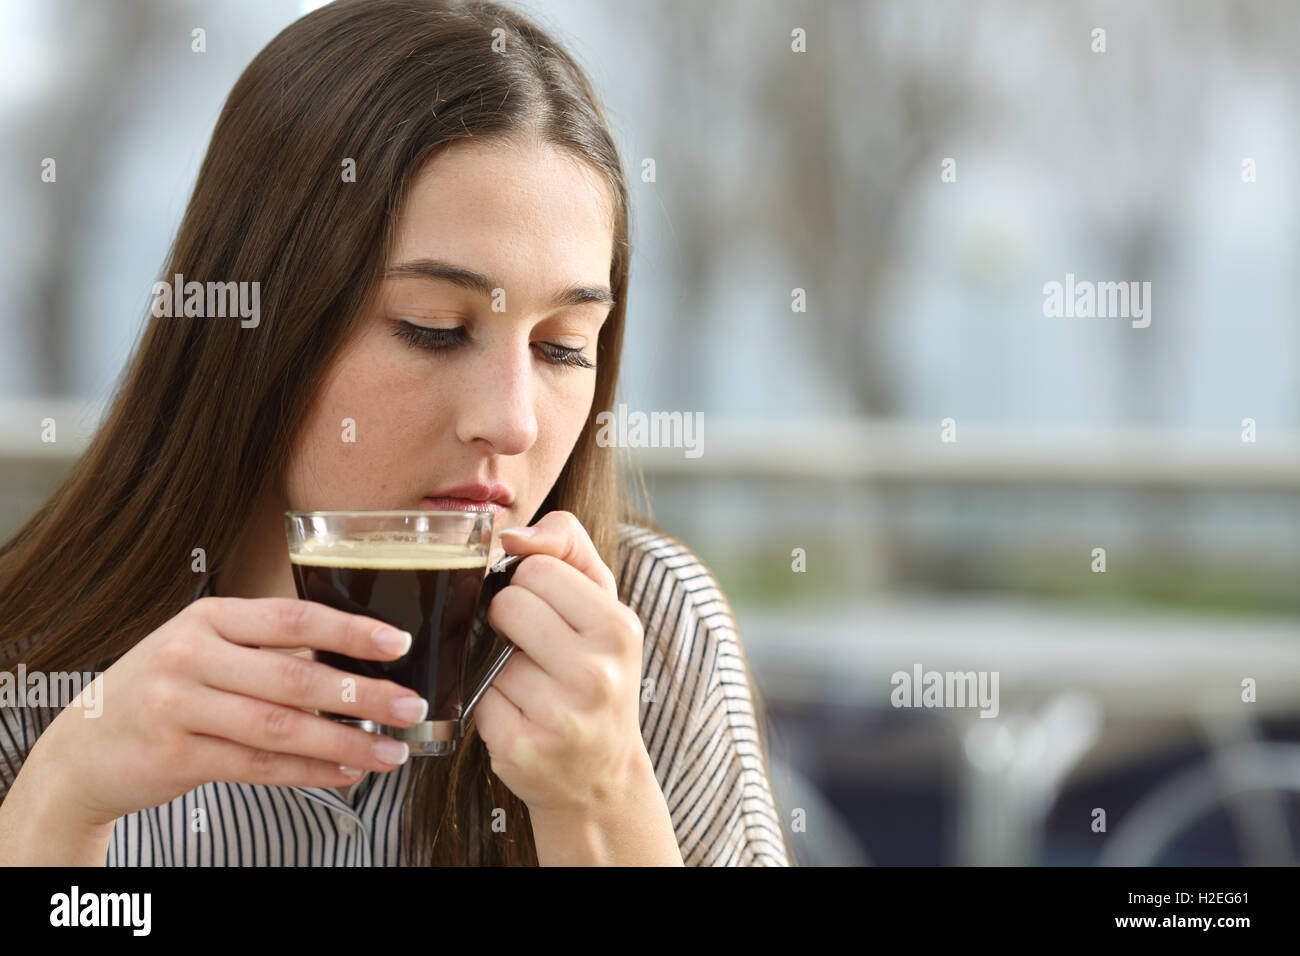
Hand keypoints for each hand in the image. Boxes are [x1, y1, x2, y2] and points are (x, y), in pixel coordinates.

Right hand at [32, 597, 430, 826]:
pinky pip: (259, 766)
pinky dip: (310, 772)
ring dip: (346, 742)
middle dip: (364, 694)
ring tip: (391, 752)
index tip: (398, 642)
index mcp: (208, 618)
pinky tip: (345, 772)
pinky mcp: (176, 756)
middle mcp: (190, 655)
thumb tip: (354, 662)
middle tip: (412, 706)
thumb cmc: (162, 691)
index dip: (350, 629)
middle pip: (295, 676)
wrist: (83, 749)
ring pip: (282, 727)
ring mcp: (178, 706)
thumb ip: (267, 649)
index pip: (293, 617)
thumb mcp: (204, 650)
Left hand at [477, 511, 648, 816]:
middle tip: (533, 649)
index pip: (536, 568)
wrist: (602, 776)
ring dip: (497, 666)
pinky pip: (474, 697)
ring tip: (530, 688)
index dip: (529, 586)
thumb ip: (567, 548)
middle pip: (507, 604)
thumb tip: (511, 534)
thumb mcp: (602, 606)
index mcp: (619, 628)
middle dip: (508, 622)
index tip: (548, 614)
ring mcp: (559, 716)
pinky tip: (518, 716)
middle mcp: (596, 673)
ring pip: (487, 653)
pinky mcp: (521, 749)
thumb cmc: (597, 674)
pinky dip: (488, 703)